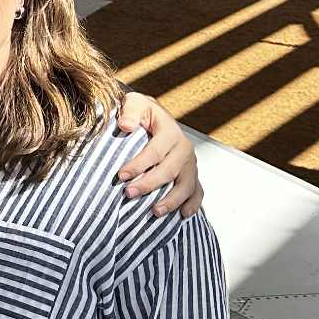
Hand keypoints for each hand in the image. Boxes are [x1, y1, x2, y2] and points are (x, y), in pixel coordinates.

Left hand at [117, 92, 202, 217]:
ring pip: (186, 186)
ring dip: (172, 201)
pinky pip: (197, 192)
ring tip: (155, 212)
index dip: (138, 165)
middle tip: (129, 194)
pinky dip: (193, 205)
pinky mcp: (193, 175)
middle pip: (169, 171)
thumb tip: (125, 125)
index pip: (154, 151)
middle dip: (149, 184)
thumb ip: (130, 112)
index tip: (121, 176)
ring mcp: (190, 164)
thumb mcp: (135, 103)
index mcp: (170, 131)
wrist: (156, 116)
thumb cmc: (142, 112)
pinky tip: (183, 215)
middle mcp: (184, 148)